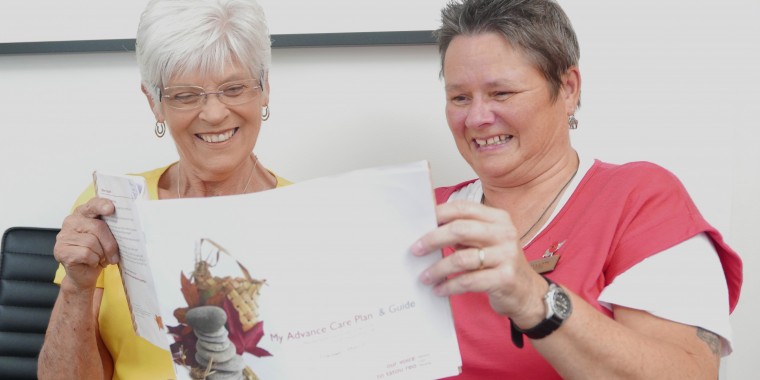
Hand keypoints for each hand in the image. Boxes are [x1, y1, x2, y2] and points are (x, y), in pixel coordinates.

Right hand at [54, 197, 119, 290]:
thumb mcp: (107, 238)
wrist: (85, 274)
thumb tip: (125, 226)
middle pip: (98, 227)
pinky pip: (86, 253)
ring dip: (101, 254)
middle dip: (110, 243)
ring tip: (99, 258)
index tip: (111, 208)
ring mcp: (64, 236)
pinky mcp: (61, 250)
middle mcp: (71, 221)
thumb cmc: (98, 253)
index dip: (102, 205)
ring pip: (92, 242)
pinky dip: (93, 260)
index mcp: (83, 214)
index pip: (93, 205)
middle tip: (114, 254)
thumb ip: (112, 227)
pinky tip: (91, 262)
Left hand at [411, 200, 547, 321]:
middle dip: (433, 239)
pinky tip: (439, 289)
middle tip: (415, 250)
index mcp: (498, 218)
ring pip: (461, 258)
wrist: (526, 292)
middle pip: (460, 229)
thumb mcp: (486, 242)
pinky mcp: (505, 278)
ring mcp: (507, 255)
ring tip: (424, 276)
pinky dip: (449, 285)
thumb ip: (463, 233)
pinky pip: (468, 281)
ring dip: (438, 268)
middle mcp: (505, 233)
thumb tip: (427, 230)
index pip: (463, 208)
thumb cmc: (500, 264)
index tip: (420, 223)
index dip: (439, 213)